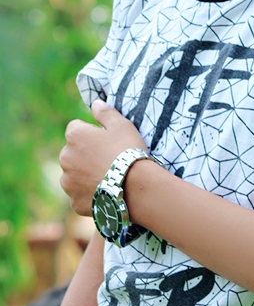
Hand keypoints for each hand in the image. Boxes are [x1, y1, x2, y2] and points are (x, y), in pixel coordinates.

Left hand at [59, 100, 146, 215]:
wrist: (135, 186)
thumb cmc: (129, 151)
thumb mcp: (122, 125)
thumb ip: (105, 112)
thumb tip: (95, 103)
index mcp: (74, 136)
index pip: (76, 129)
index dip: (93, 134)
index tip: (107, 141)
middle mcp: (65, 158)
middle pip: (73, 153)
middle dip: (86, 155)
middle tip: (109, 160)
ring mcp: (68, 182)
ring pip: (74, 175)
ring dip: (85, 175)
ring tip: (109, 177)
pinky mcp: (74, 202)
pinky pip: (80, 195)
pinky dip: (90, 194)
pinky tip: (107, 192)